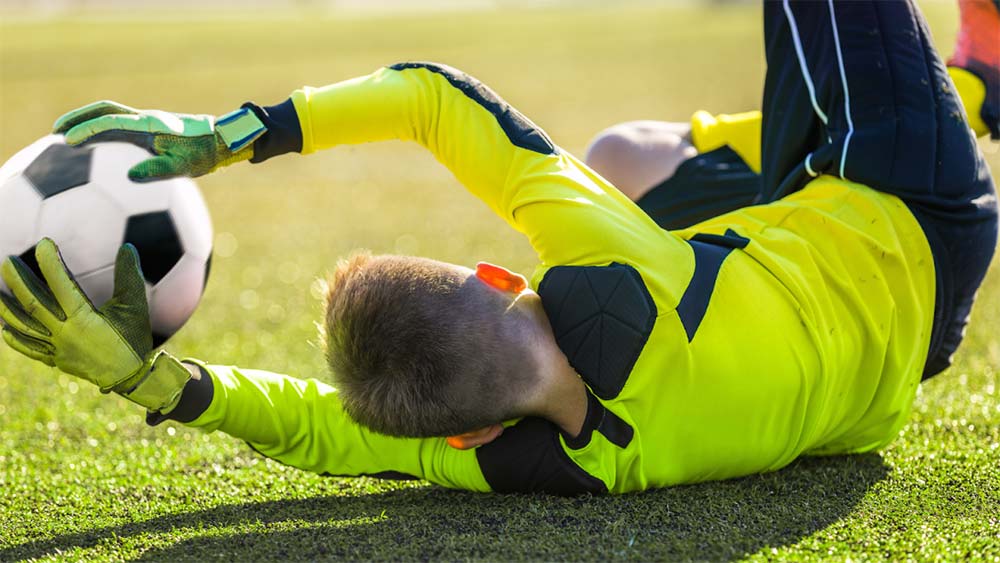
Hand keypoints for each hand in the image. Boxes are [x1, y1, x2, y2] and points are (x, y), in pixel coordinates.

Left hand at [0, 239, 190, 411]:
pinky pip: (29, 349)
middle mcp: (65, 334)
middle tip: (8, 261)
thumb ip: (129, 276)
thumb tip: (127, 247)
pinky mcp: (56, 360)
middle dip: (18, 281)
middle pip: (33, 304)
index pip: (62, 286)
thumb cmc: (134, 338)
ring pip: (24, 326)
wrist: (130, 376)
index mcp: (84, 319)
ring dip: (7, 308)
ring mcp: (58, 348)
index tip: (44, 243)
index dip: (51, 263)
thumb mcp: (135, 306)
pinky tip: (5, 327)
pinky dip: (15, 339)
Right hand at [53, 101, 265, 181]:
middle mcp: (145, 118)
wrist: (221, 140)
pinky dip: (101, 130)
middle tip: (55, 131)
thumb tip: (130, 176)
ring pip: (110, 115)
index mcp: (150, 125)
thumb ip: (159, 171)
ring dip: (87, 122)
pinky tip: (94, 148)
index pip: (112, 123)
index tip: (67, 140)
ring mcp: (146, 122)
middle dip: (78, 118)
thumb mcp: (184, 167)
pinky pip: (119, 125)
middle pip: (104, 110)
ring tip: (66, 137)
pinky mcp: (149, 128)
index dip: (88, 130)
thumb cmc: (204, 154)